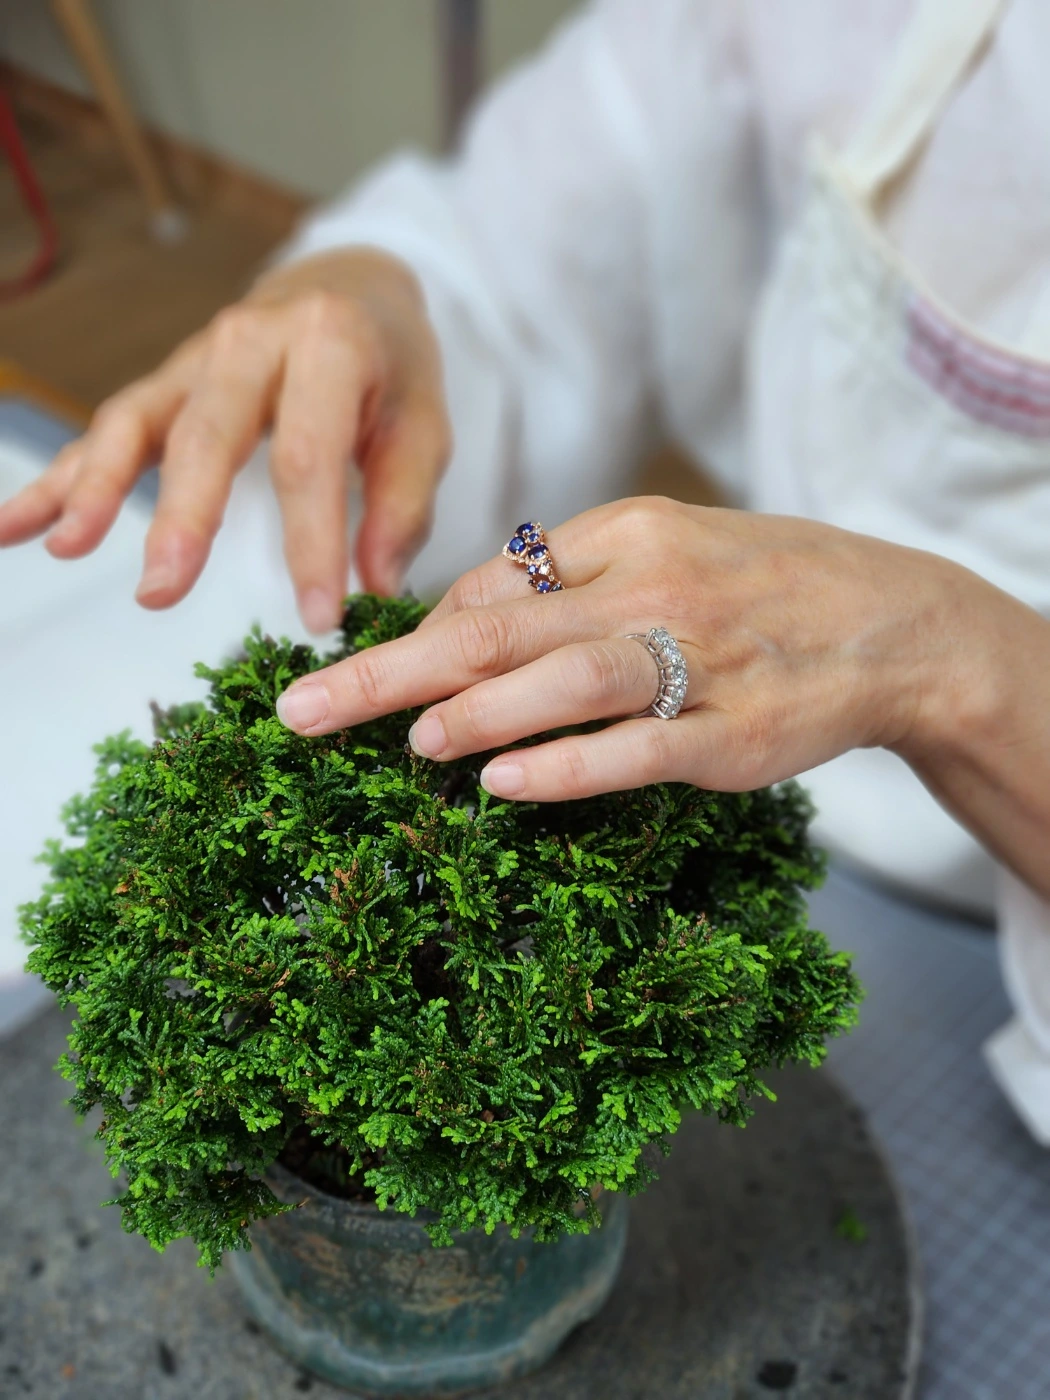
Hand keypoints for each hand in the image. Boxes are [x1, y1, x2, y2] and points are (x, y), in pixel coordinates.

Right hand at [0, 248, 450, 630]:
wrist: (352, 287)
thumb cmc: (390, 367)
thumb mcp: (425, 424)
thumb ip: (403, 503)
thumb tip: (376, 584)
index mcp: (328, 345)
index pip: (310, 455)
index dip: (311, 543)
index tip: (318, 616)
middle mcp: (250, 341)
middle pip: (207, 434)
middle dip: (182, 517)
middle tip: (161, 592)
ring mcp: (196, 359)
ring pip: (137, 422)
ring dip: (95, 486)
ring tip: (67, 548)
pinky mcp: (166, 383)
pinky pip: (108, 429)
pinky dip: (60, 477)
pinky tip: (17, 525)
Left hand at [275, 496, 964, 797]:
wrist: (893, 620)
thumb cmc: (758, 583)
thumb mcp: (665, 545)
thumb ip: (566, 575)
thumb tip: (456, 618)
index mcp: (629, 530)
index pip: (497, 579)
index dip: (418, 630)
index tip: (356, 669)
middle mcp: (658, 585)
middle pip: (503, 627)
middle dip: (391, 671)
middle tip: (303, 709)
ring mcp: (702, 660)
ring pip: (570, 681)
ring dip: (477, 712)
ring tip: (406, 742)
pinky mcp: (737, 734)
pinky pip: (640, 750)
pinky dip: (567, 766)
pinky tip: (502, 783)